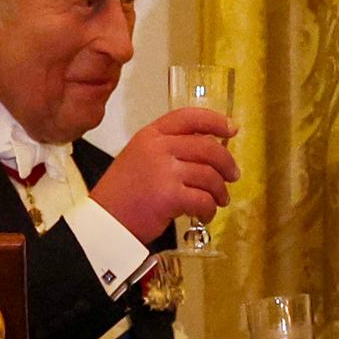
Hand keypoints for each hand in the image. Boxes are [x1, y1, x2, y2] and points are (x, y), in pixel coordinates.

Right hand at [88, 107, 237, 242]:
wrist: (105, 221)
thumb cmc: (123, 193)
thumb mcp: (140, 156)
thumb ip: (169, 147)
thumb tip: (210, 147)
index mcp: (151, 135)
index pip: (189, 117)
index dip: (215, 121)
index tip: (231, 128)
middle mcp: (158, 148)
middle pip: (207, 147)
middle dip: (227, 163)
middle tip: (233, 175)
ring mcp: (164, 171)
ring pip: (210, 176)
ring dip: (220, 191)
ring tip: (219, 200)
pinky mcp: (169, 196)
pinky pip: (203, 200)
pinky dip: (209, 209)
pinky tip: (204, 214)